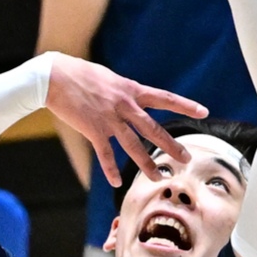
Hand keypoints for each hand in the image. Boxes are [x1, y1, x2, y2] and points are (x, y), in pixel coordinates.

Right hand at [43, 54, 203, 187]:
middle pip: (154, 129)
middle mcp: (125, 105)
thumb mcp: (109, 78)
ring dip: (146, 164)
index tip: (203, 111)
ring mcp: (110, 118)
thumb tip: (130, 99)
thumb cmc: (78, 74)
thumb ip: (123, 92)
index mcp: (131, 90)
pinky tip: (116, 182)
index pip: (164, 98)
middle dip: (172, 146)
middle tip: (187, 159)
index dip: (185, 105)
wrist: (53, 76)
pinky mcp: (93, 129)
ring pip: (133, 146)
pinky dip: (110, 169)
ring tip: (159, 178)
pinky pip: (105, 154)